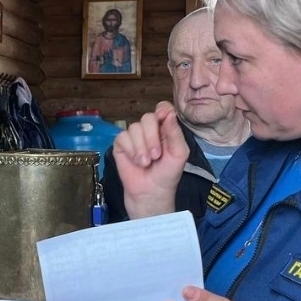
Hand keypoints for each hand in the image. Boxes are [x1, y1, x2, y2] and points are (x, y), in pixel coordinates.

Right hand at [112, 101, 189, 218]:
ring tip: (146, 163)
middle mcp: (149, 130)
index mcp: (165, 128)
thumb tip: (169, 112)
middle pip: (147, 117)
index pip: (162, 108)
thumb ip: (175, 133)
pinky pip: (122, 137)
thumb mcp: (179, 154)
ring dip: (141, 148)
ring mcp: (134, 136)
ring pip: (134, 128)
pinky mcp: (121, 145)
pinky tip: (135, 161)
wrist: (151, 192)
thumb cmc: (167, 174)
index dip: (162, 111)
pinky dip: (130, 150)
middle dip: (152, 138)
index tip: (163, 119)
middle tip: (156, 156)